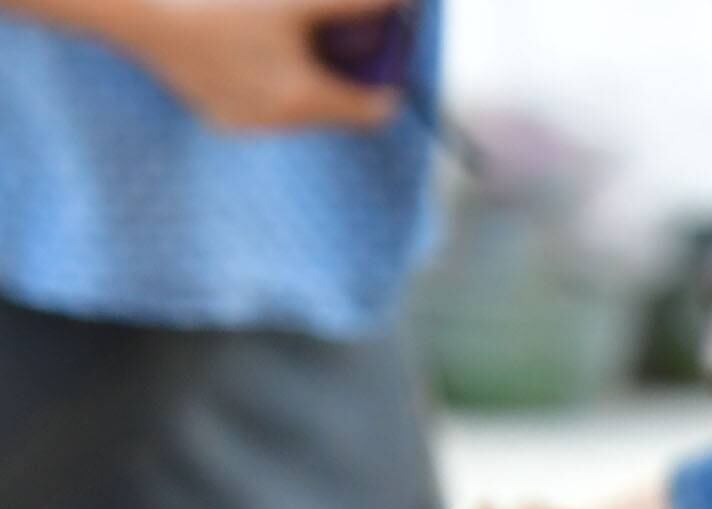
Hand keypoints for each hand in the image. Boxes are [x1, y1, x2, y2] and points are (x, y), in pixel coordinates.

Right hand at [100, 0, 401, 132]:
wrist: (138, 15)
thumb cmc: (219, 4)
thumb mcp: (295, 3)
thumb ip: (353, 5)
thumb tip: (404, 2)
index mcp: (304, 102)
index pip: (375, 110)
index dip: (388, 78)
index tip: (385, 49)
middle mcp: (278, 124)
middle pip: (340, 109)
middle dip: (349, 75)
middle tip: (347, 37)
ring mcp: (245, 123)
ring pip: (302, 108)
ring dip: (312, 78)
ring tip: (304, 42)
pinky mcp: (217, 115)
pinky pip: (266, 104)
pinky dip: (276, 80)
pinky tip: (264, 51)